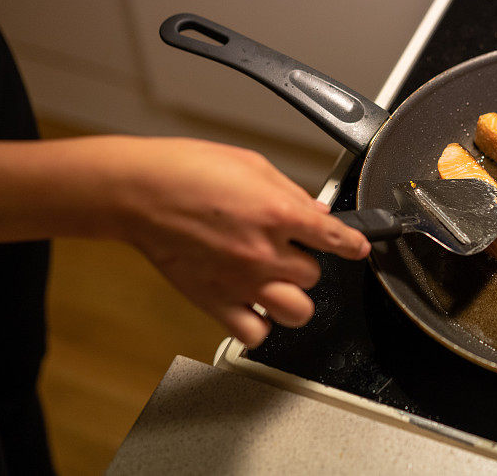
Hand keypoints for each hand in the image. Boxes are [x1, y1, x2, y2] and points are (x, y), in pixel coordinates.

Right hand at [112, 137, 369, 346]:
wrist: (138, 191)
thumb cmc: (188, 170)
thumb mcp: (252, 165)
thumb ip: (291, 193)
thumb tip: (318, 213)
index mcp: (278, 213)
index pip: (337, 239)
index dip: (354, 243)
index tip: (358, 247)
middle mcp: (265, 252)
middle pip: (314, 275)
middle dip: (305, 261)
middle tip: (287, 250)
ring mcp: (241, 281)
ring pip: (297, 311)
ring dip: (293, 297)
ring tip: (278, 283)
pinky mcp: (215, 301)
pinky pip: (254, 332)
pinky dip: (259, 324)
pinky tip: (254, 305)